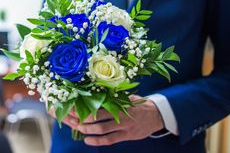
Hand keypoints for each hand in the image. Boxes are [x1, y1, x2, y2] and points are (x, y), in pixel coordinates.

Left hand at [49, 95, 164, 145]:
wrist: (157, 114)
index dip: (85, 105)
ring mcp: (123, 126)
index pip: (99, 103)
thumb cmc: (140, 103)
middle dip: (82, 118)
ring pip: (102, 129)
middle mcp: (121, 114)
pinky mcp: (126, 135)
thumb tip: (98, 91)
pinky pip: (110, 140)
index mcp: (120, 102)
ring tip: (77, 128)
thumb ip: (115, 96)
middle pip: (97, 117)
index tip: (72, 105)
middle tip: (69, 117)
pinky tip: (88, 140)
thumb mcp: (128, 96)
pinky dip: (98, 141)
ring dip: (88, 130)